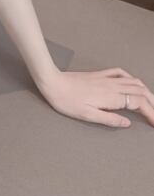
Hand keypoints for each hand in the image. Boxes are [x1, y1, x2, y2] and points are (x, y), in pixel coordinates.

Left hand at [36, 66, 153, 127]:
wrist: (52, 83)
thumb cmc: (66, 101)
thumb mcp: (87, 115)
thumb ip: (109, 119)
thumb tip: (127, 123)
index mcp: (111, 97)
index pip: (139, 103)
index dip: (151, 112)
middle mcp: (112, 86)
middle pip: (141, 92)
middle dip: (153, 103)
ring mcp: (106, 78)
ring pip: (134, 81)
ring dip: (146, 91)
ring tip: (150, 101)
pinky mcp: (98, 74)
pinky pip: (120, 72)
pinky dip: (131, 78)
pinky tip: (132, 82)